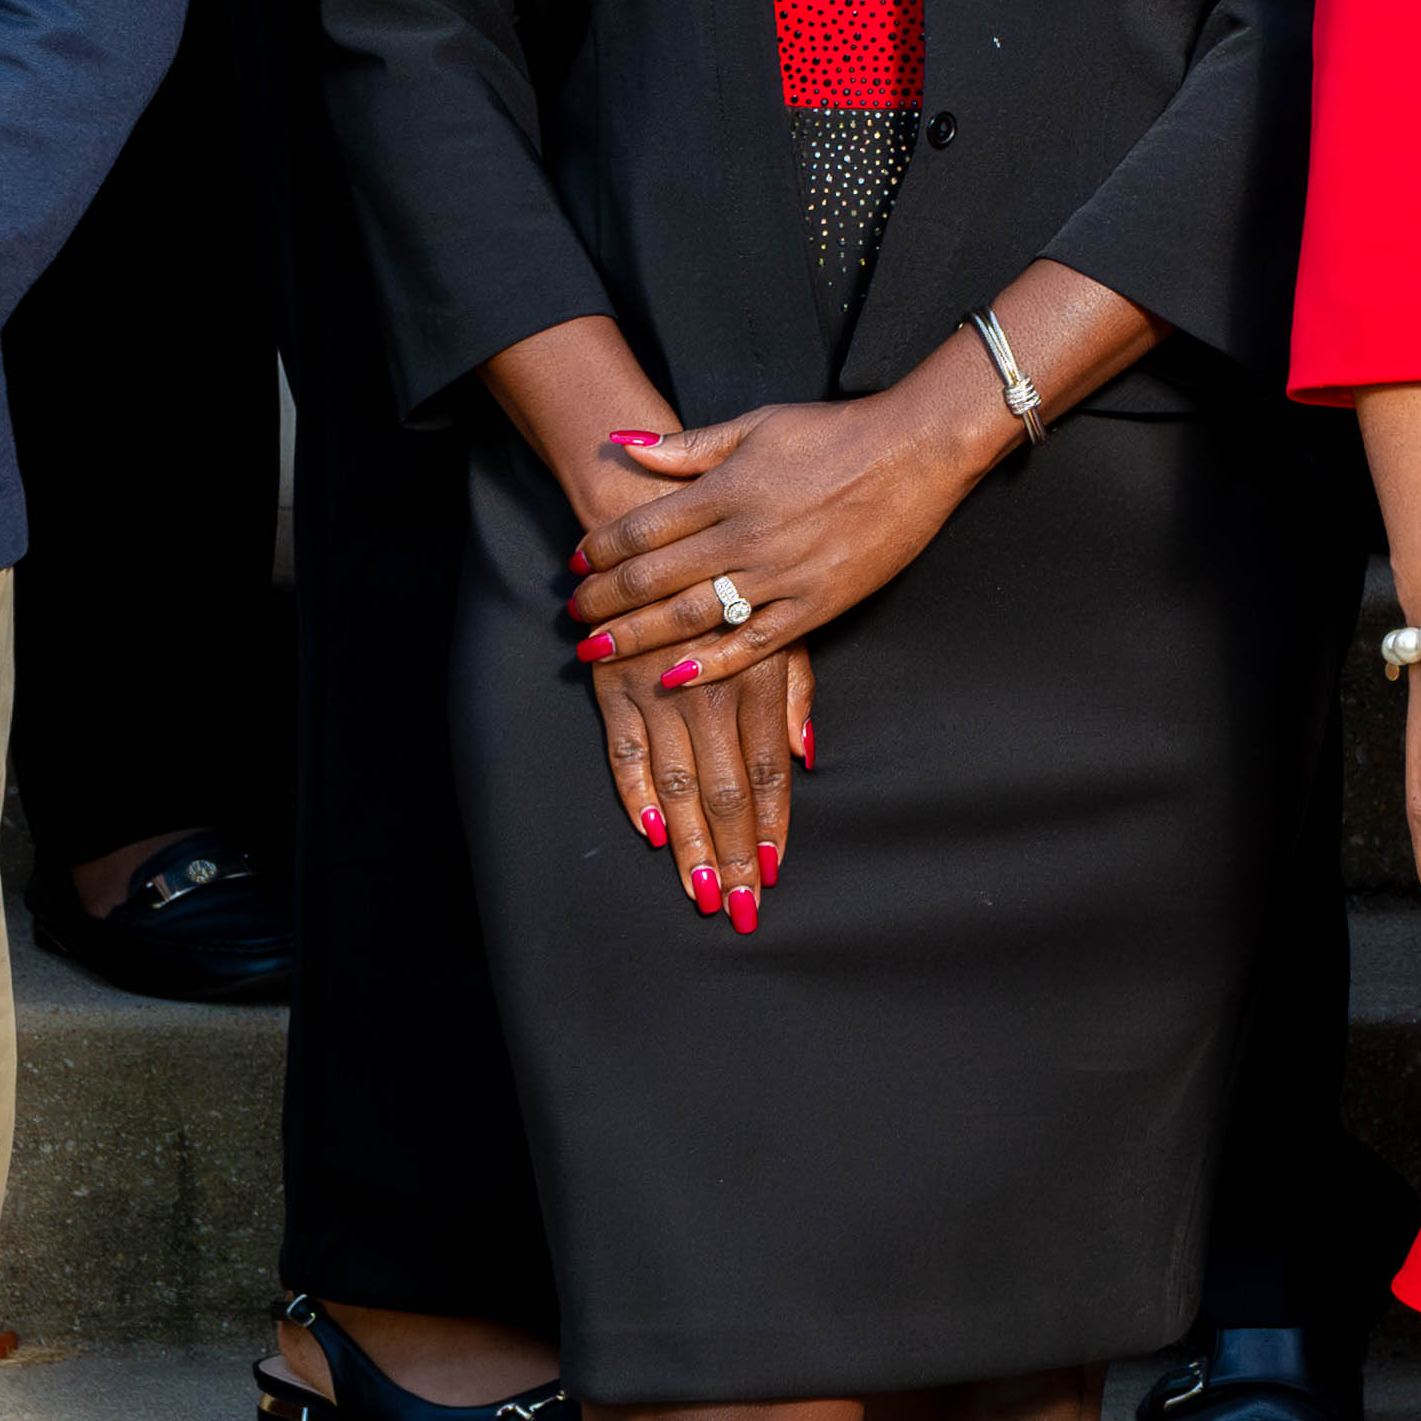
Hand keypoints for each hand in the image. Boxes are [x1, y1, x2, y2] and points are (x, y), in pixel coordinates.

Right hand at [552, 421, 799, 922]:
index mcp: (759, 670)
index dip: (772, 825)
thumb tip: (805, 753)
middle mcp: (713, 686)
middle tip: (739, 912)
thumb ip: (793, 688)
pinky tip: (651, 834)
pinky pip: (624, 750)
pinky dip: (635, 795)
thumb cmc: (731, 563)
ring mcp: (660, 689)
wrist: (651, 508)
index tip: (774, 877)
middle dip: (734, 854)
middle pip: (728, 788)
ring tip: (701, 894)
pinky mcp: (615, 684)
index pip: (770, 766)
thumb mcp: (777, 610)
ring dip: (692, 842)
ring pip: (679, 782)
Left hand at [561, 370, 1000, 687]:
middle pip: (653, 578)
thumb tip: (628, 446)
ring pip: (692, 616)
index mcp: (728, 489)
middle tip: (573, 617)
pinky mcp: (816, 604)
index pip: (642, 528)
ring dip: (637, 636)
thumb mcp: (759, 424)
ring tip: (598, 652)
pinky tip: (676, 676)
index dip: (599, 550)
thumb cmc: (838, 432)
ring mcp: (781, 574)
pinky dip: (713, 663)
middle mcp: (746, 535)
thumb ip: (691, 446)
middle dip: (604, 601)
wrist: (917, 450)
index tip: (574, 566)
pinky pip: (754, 643)